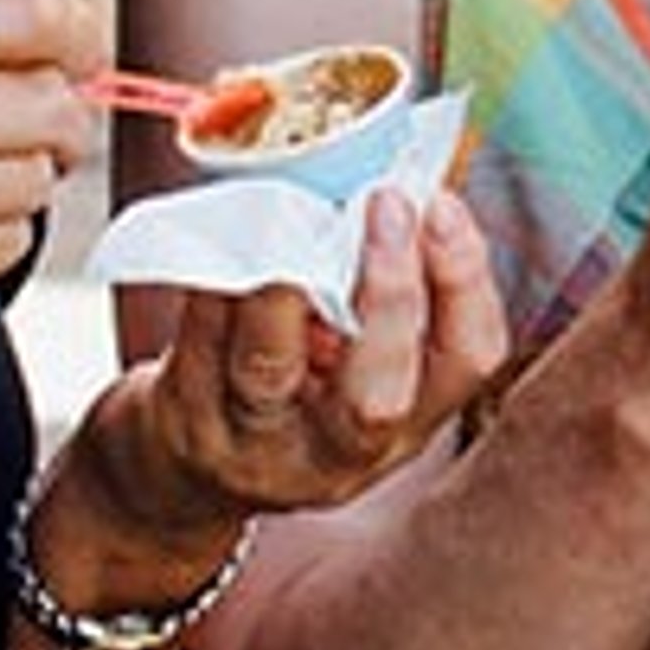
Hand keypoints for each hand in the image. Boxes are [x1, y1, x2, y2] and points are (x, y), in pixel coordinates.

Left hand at [113, 184, 509, 522]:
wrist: (182, 467)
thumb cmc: (291, 383)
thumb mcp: (355, 359)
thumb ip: (383, 293)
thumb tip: (403, 182)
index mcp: (408, 423)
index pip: (467, 361)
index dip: (465, 282)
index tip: (441, 205)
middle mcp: (340, 452)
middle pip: (377, 395)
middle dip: (389, 292)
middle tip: (385, 202)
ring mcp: (258, 445)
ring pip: (269, 369)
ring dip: (282, 283)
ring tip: (288, 215)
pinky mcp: (188, 423)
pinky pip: (202, 338)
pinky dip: (219, 279)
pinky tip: (230, 238)